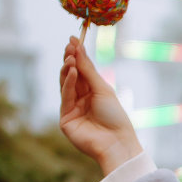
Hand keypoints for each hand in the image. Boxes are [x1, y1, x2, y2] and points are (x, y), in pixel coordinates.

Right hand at [59, 36, 140, 174]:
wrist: (117, 142)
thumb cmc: (115, 116)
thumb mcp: (102, 89)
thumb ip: (88, 70)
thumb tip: (77, 47)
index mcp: (92, 92)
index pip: (81, 70)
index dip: (77, 55)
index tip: (73, 39)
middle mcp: (80, 99)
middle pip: (72, 76)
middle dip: (70, 59)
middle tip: (70, 46)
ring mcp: (72, 109)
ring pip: (65, 85)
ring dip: (68, 69)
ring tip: (71, 57)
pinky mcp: (65, 119)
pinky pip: (65, 97)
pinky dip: (68, 83)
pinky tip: (72, 71)